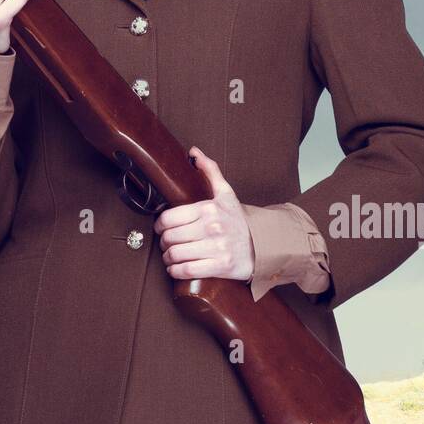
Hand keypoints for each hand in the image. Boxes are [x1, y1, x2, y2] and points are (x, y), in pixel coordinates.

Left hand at [154, 146, 253, 281]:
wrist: (263, 247)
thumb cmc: (239, 221)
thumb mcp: (226, 194)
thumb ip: (210, 171)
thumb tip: (194, 152)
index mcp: (209, 209)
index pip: (169, 217)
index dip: (159, 225)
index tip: (161, 228)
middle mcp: (212, 227)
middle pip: (170, 237)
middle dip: (163, 242)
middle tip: (166, 243)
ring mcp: (216, 247)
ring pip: (176, 254)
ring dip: (167, 258)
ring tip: (169, 256)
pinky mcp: (220, 266)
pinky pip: (187, 270)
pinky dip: (175, 271)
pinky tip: (175, 268)